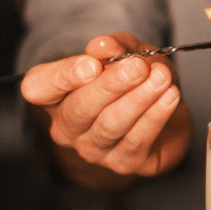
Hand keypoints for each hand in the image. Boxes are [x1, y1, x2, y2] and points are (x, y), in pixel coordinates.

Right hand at [20, 33, 193, 188]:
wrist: (167, 109)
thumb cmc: (138, 78)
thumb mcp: (128, 51)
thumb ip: (115, 46)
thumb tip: (102, 46)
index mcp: (57, 94)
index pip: (40, 87)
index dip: (63, 76)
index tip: (92, 64)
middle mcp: (68, 126)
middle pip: (80, 108)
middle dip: (111, 85)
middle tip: (138, 67)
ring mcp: (93, 148)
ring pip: (110, 125)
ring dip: (139, 99)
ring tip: (162, 77)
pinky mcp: (123, 163)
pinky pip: (137, 140)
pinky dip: (156, 116)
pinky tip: (170, 96)